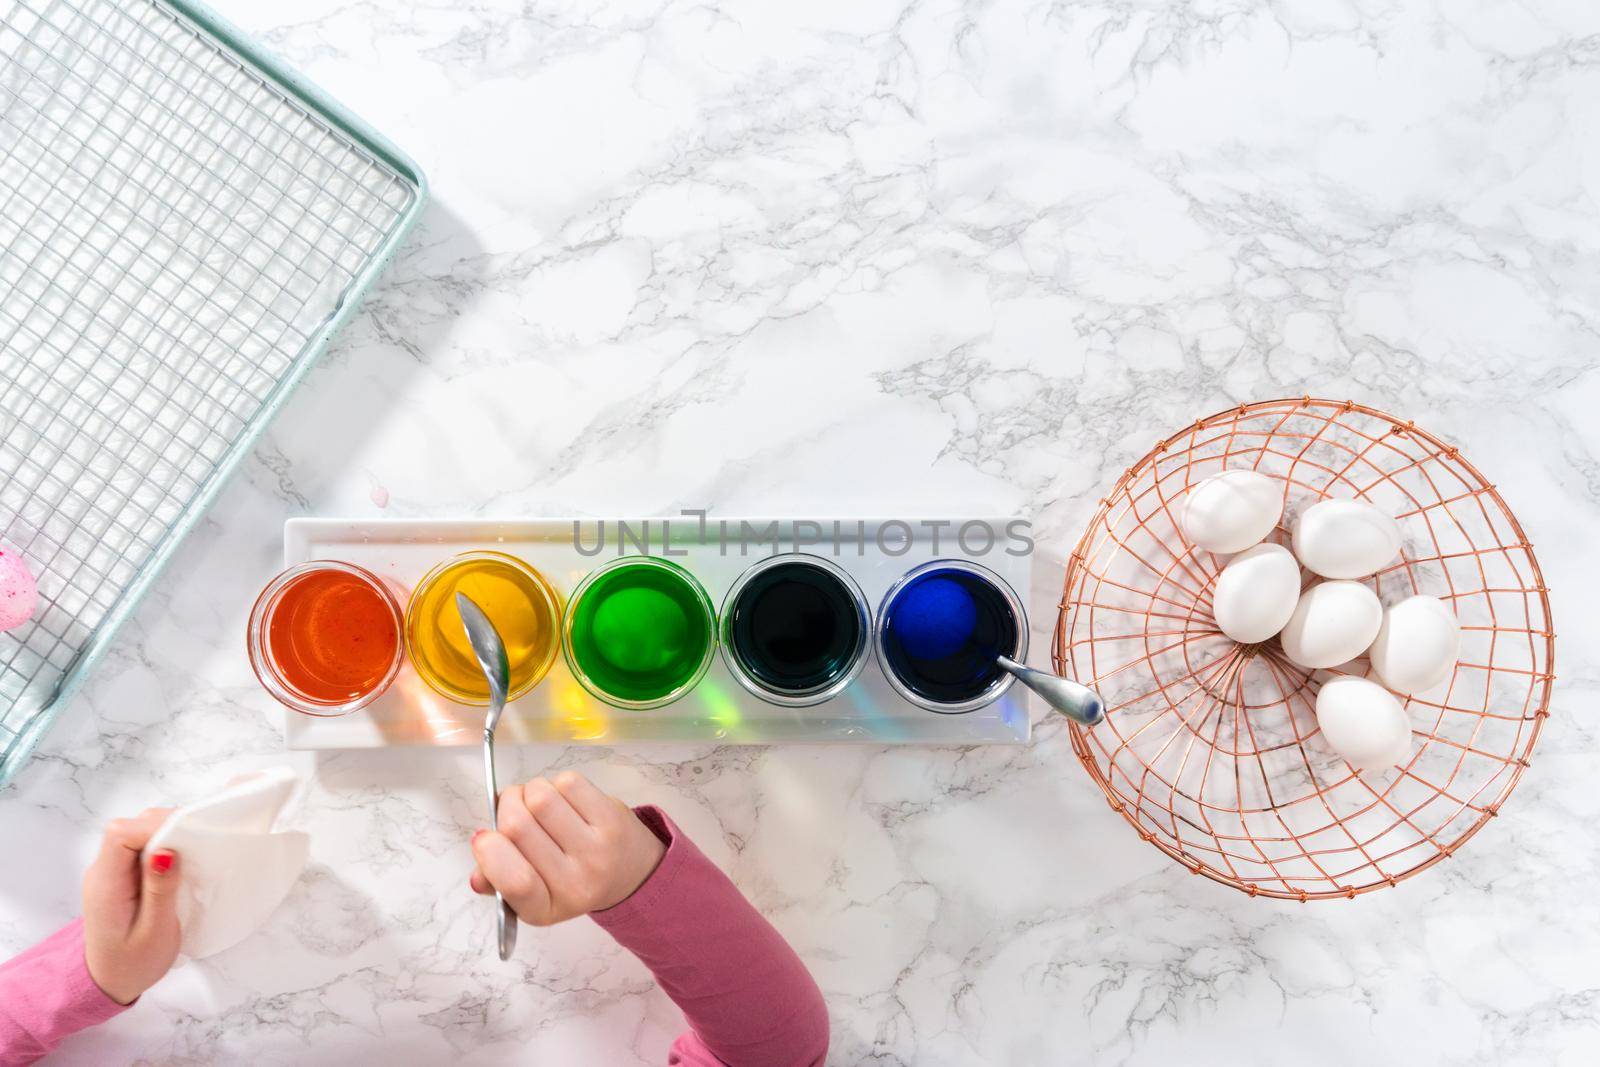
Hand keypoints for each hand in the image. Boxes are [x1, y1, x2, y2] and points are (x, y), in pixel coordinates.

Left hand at [82, 808, 181, 1004]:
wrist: (109, 982)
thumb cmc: (134, 963)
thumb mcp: (154, 932)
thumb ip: (160, 890)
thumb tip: (167, 850)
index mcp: (106, 885)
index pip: (121, 835)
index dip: (154, 827)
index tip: (189, 837)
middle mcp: (102, 872)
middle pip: (129, 828)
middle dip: (166, 826)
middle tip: (200, 842)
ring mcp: (111, 872)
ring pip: (137, 834)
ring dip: (167, 835)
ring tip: (196, 850)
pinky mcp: (122, 876)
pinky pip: (141, 848)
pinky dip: (164, 846)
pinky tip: (183, 859)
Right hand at [470, 772, 665, 925]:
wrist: (629, 872)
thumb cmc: (570, 879)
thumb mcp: (532, 895)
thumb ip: (498, 883)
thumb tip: (477, 873)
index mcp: (546, 909)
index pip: (515, 881)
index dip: (490, 853)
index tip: (484, 838)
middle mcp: (576, 883)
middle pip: (518, 827)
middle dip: (505, 808)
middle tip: (510, 808)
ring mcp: (597, 849)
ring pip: (541, 797)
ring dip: (529, 791)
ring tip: (537, 803)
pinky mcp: (612, 818)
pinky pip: (567, 783)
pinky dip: (555, 783)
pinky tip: (562, 798)